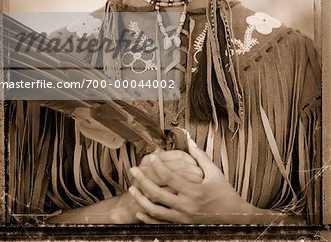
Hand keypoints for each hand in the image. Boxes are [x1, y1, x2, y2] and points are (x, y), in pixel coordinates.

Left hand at [129, 137, 256, 223]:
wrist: (235, 219)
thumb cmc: (225, 193)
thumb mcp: (214, 173)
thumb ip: (199, 156)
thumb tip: (189, 139)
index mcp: (194, 191)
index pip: (170, 177)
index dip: (158, 166)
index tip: (150, 157)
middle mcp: (186, 206)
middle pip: (158, 193)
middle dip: (143, 181)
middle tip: (133, 170)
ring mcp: (183, 218)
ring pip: (156, 211)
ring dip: (141, 200)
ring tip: (131, 189)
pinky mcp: (182, 226)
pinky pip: (161, 224)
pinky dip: (148, 218)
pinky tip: (139, 211)